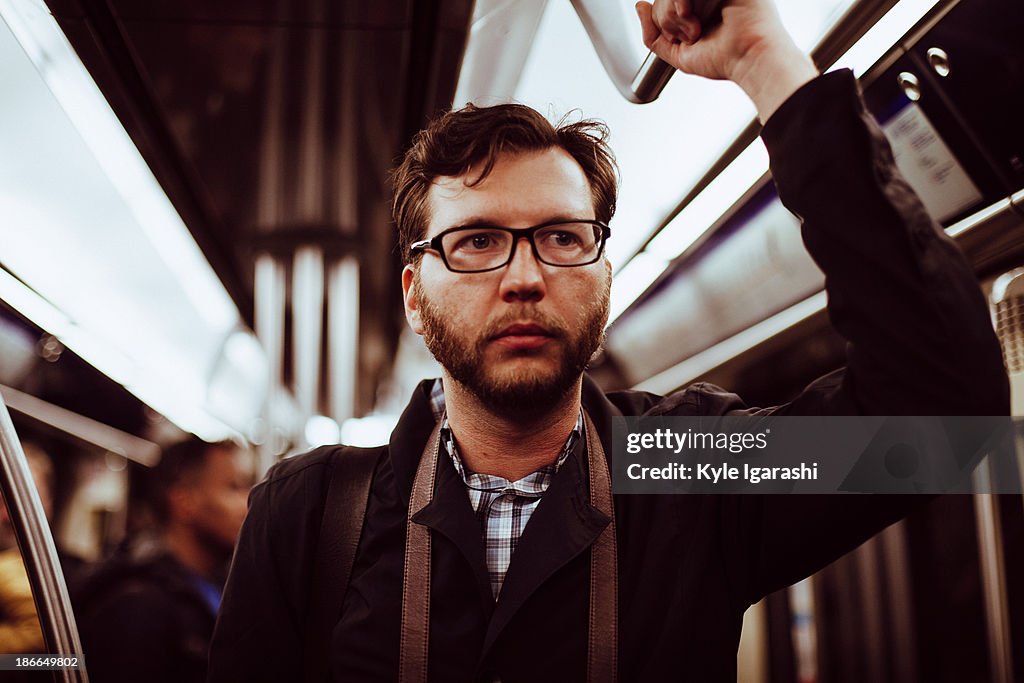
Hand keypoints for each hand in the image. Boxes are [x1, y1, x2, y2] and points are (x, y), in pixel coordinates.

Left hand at [636, 0, 817, 120]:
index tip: (679, 38)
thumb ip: (653, 34)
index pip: (662, 3)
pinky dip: (681, 1)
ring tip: (695, 28)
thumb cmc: (723, 60)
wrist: (748, 58)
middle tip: (691, 35)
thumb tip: (639, 5)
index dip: (661, 20)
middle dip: (666, 19)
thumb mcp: (677, 53)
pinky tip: (692, 15)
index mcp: (696, 9)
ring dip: (673, 14)